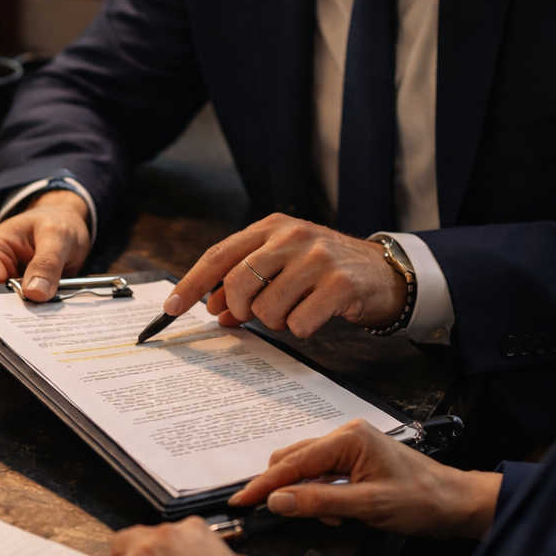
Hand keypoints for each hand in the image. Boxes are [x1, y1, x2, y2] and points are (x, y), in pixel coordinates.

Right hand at [0, 190, 91, 301]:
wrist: (62, 220)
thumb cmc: (56, 222)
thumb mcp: (58, 236)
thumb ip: (47, 264)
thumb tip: (35, 293)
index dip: (6, 302)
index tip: (32, 312)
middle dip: (17, 310)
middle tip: (45, 313)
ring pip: (2, 308)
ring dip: (25, 311)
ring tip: (48, 307)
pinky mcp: (6, 290)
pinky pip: (13, 308)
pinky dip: (29, 310)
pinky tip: (45, 308)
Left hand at [161, 214, 406, 335]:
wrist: (385, 273)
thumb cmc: (326, 270)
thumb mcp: (284, 265)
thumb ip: (247, 282)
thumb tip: (214, 310)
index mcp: (272, 226)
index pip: (219, 255)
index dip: (191, 285)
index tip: (170, 310)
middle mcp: (292, 236)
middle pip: (238, 283)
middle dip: (240, 309)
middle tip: (255, 315)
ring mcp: (317, 258)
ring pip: (267, 309)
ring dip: (276, 322)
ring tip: (296, 309)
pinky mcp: (340, 284)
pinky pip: (299, 324)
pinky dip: (301, 329)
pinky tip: (317, 316)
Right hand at [228, 420, 501, 540]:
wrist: (456, 503)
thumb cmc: (421, 500)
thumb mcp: (368, 506)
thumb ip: (320, 503)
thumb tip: (278, 501)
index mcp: (347, 439)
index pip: (292, 463)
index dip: (263, 485)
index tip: (240, 501)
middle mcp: (345, 436)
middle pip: (292, 461)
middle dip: (284, 490)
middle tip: (277, 516)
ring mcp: (349, 448)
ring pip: (305, 470)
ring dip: (306, 496)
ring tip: (330, 518)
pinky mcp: (354, 461)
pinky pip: (322, 476)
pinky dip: (320, 497)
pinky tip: (338, 513)